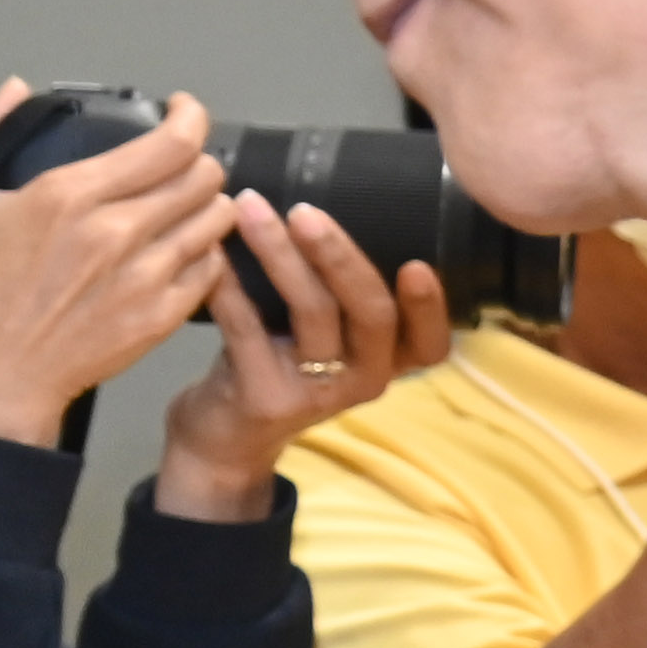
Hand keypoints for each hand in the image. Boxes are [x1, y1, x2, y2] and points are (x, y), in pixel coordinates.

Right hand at [0, 88, 234, 448]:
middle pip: (204, 176)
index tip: (186, 110)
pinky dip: (204, 252)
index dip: (190, 118)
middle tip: (180, 164)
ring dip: (207, 205)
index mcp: (71, 196)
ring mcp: (146, 276)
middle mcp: (118, 231)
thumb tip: (13, 90)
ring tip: (185, 206)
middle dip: (198, 160)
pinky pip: (212, 268)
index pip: (169, 143)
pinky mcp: (162, 316)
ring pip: (218, 218)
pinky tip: (180, 251)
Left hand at [149, 199, 447, 522]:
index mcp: (389, 363)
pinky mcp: (266, 398)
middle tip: (306, 211)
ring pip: (311, 311)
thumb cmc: (280, 365)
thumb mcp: (327, 340)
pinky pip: (248, 328)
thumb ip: (341, 297)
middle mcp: (365, 380)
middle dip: (340, 255)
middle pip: (371, 313)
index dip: (431, 308)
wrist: (225, 437)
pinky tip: (215, 251)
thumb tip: (324, 211)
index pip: (431, 343)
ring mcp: (316, 393)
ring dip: (280, 254)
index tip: (418, 264)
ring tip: (251, 210)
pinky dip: (230, 284)